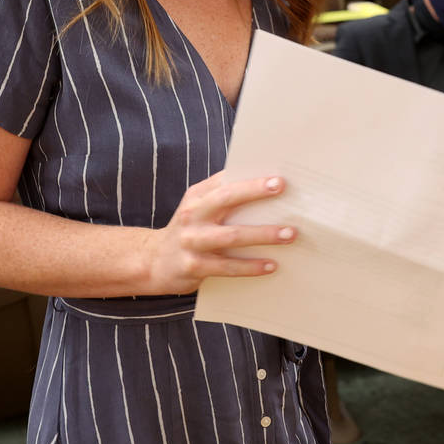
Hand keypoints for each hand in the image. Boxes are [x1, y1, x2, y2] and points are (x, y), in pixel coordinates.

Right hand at [145, 173, 293, 294]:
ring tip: (289, 234)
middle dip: (255, 192)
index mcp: (196, 196)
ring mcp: (192, 240)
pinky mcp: (194, 266)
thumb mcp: (198, 209)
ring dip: (263, 234)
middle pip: (226, 199)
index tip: (278, 177)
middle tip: (281, 188)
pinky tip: (272, 265)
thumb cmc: (189, 231)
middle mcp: (192, 214)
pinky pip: (228, 266)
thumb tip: (265, 190)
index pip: (225, 180)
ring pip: (232, 235)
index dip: (251, 177)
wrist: (154, 261)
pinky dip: (251, 266)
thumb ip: (222, 198)